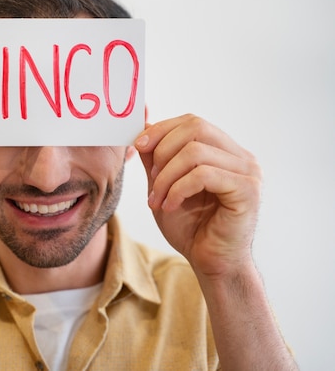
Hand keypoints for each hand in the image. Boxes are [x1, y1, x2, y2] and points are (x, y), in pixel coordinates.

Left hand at [134, 114, 261, 277]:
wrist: (211, 263)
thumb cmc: (191, 227)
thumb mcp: (164, 186)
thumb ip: (156, 158)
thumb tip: (142, 127)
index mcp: (224, 152)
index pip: (192, 122)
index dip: (162, 129)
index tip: (138, 145)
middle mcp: (241, 157)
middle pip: (196, 127)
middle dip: (162, 150)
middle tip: (150, 178)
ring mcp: (248, 172)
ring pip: (196, 152)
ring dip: (166, 176)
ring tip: (156, 200)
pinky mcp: (247, 190)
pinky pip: (204, 175)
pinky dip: (178, 189)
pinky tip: (169, 206)